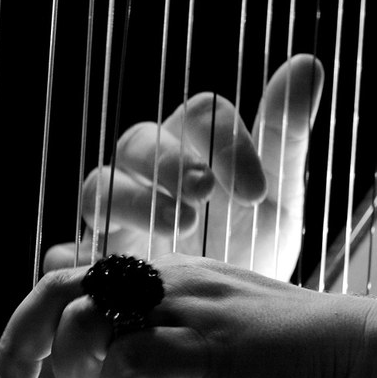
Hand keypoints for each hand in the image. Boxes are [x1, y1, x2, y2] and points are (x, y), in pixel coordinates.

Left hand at [0, 252, 370, 377]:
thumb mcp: (217, 338)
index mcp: (169, 276)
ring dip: (72, 370)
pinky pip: (133, 358)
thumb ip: (168, 341)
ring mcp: (192, 310)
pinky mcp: (214, 348)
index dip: (37, 330)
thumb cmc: (297, 358)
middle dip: (20, 342)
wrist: (363, 356)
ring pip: (86, 319)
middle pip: (59, 286)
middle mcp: (172, 281)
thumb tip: (121, 373)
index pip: (73, 279)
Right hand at [42, 55, 323, 280]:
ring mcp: (114, 212)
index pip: (202, 116)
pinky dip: (72, 258)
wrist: (230, 314)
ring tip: (178, 227)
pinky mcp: (94, 258)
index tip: (257, 189)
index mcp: (192, 142)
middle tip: (203, 192)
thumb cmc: (248, 240)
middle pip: (140, 142)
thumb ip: (286, 134)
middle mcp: (145, 169)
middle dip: (170, 163)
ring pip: (100, 186)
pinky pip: (68, 252)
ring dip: (134, 202)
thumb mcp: (278, 196)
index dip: (226, 144)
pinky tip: (88, 267)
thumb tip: (308, 63)